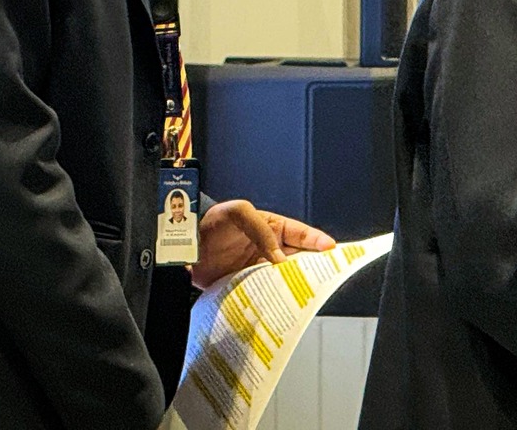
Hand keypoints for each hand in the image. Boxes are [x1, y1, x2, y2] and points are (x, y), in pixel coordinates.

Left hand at [189, 199, 335, 288]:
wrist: (183, 243)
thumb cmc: (212, 220)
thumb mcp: (240, 213)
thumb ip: (261, 231)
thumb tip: (279, 258)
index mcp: (274, 228)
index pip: (302, 234)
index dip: (319, 242)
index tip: (333, 250)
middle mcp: (270, 250)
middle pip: (298, 259)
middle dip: (313, 267)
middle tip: (326, 276)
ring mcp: (258, 268)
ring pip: (283, 278)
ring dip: (292, 285)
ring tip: (304, 294)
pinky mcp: (245, 285)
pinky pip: (264, 292)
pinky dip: (272, 297)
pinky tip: (277, 303)